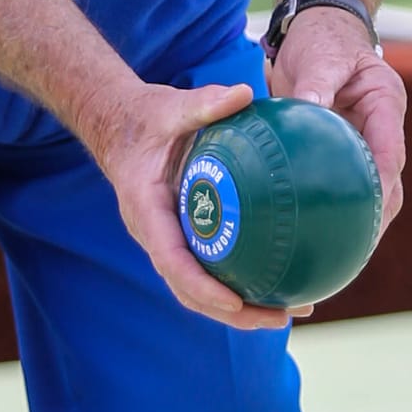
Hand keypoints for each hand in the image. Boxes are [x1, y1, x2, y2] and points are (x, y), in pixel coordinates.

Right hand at [83, 75, 294, 332]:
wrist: (120, 128)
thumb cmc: (146, 119)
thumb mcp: (171, 106)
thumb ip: (204, 103)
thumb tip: (244, 93)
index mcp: (146, 212)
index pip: (172, 261)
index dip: (202, 288)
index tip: (235, 303)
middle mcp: (155, 236)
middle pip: (191, 292)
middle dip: (234, 313)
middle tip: (280, 319)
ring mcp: (168, 242)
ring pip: (201, 290)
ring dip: (243, 308)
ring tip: (291, 310)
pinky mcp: (183, 238)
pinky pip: (211, 267)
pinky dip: (241, 280)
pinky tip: (283, 277)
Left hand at [268, 7, 407, 233]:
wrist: (315, 29)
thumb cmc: (321, 39)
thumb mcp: (321, 57)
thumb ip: (316, 84)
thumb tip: (309, 109)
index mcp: (386, 105)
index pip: (391, 155)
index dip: (385, 187)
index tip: (370, 214)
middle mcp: (380, 128)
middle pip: (388, 183)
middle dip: (377, 218)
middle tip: (355, 251)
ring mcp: (363, 141)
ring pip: (370, 190)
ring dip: (359, 221)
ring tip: (339, 258)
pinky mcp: (343, 150)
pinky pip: (342, 183)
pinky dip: (332, 207)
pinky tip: (311, 234)